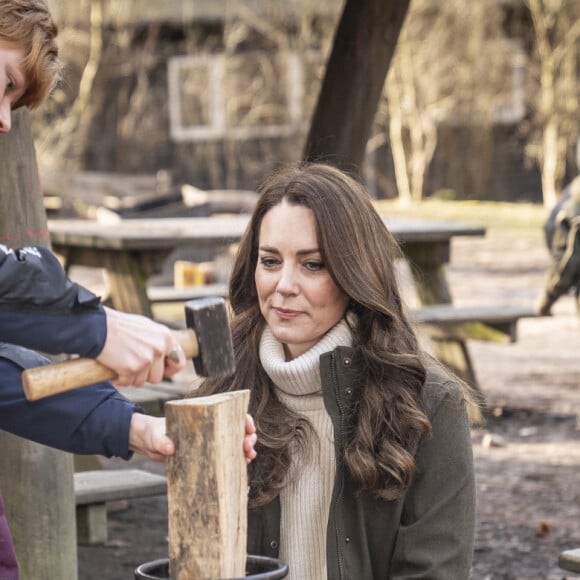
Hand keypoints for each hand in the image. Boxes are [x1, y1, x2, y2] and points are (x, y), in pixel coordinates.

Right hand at [97, 307, 185, 386]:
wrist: (98, 327)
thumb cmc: (120, 326)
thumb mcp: (147, 328)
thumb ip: (160, 341)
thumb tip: (169, 355)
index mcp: (166, 337)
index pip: (179, 362)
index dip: (169, 370)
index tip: (161, 371)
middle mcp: (159, 348)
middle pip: (158, 377)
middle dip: (145, 375)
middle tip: (132, 365)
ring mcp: (146, 359)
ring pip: (142, 382)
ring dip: (131, 377)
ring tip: (122, 363)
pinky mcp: (132, 368)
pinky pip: (127, 382)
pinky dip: (119, 379)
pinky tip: (114, 367)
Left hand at [128, 413, 257, 463]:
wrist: (147, 443)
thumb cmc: (153, 432)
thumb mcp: (156, 435)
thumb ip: (162, 440)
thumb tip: (170, 448)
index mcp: (203, 416)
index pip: (229, 413)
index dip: (243, 419)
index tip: (248, 428)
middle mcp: (210, 427)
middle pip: (237, 429)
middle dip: (248, 436)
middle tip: (248, 447)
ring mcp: (209, 441)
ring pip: (234, 443)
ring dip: (245, 449)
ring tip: (249, 457)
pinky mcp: (206, 456)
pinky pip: (225, 457)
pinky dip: (235, 461)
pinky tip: (243, 466)